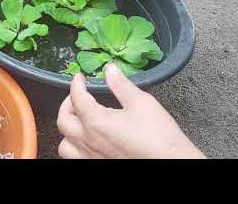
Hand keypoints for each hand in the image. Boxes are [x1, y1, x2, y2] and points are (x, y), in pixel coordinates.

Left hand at [56, 63, 205, 158]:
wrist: (173, 163)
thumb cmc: (160, 138)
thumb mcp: (142, 103)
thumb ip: (121, 85)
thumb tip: (110, 70)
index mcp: (96, 122)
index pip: (77, 98)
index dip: (76, 84)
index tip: (80, 79)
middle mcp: (89, 141)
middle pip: (64, 120)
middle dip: (67, 104)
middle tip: (78, 96)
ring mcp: (91, 157)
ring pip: (64, 144)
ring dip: (68, 129)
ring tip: (78, 120)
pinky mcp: (97, 166)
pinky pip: (74, 158)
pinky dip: (74, 147)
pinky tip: (86, 141)